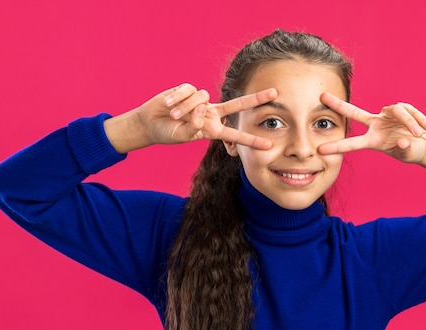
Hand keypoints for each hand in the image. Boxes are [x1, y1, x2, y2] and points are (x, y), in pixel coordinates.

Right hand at [105, 84, 277, 153]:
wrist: (150, 123)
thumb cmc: (167, 133)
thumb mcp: (181, 136)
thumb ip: (193, 126)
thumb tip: (203, 107)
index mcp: (212, 129)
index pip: (235, 134)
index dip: (251, 140)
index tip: (268, 145)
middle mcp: (211, 113)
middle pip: (238, 105)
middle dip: (256, 99)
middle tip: (275, 93)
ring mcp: (201, 101)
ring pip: (202, 99)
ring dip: (184, 109)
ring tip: (172, 116)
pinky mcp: (189, 89)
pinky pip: (188, 91)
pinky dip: (177, 99)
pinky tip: (168, 105)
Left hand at [317, 93, 425, 173]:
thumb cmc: (413, 151)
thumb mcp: (408, 154)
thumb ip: (405, 150)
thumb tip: (403, 142)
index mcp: (373, 140)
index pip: (352, 143)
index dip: (337, 146)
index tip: (320, 150)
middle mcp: (377, 125)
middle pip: (355, 113)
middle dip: (339, 105)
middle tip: (322, 97)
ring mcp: (388, 115)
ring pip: (397, 111)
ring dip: (410, 123)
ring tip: (420, 135)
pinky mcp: (402, 108)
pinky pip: (410, 112)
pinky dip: (420, 121)